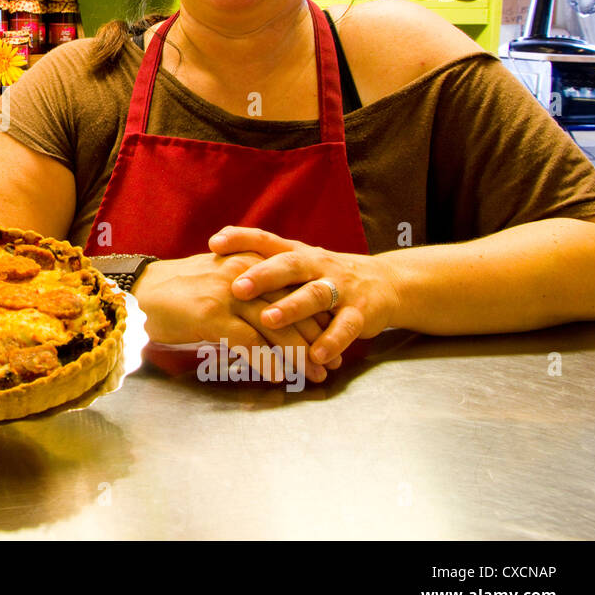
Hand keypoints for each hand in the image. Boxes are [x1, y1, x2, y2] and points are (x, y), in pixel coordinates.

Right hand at [132, 252, 335, 382]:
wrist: (139, 291)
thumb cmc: (179, 291)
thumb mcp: (220, 279)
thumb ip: (250, 288)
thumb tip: (277, 312)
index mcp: (248, 262)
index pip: (294, 289)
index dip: (316, 316)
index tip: (332, 339)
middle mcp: (243, 275)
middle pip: (292, 308)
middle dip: (317, 339)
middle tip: (332, 365)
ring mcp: (228, 294)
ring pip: (276, 326)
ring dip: (299, 355)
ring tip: (314, 376)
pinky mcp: (212, 315)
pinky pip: (249, 342)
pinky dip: (267, 362)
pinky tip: (279, 378)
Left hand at [208, 226, 400, 365]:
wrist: (383, 284)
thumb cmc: (324, 275)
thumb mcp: (295, 265)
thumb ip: (260, 262)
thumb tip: (211, 254)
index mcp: (297, 253)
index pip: (267, 240)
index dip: (242, 239)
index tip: (214, 244)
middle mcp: (318, 266)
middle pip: (290, 265)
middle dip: (263, 276)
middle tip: (237, 287)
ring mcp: (340, 288)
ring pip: (315, 295)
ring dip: (292, 308)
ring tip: (268, 319)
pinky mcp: (360, 313)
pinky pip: (346, 328)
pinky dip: (331, 342)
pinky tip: (315, 355)